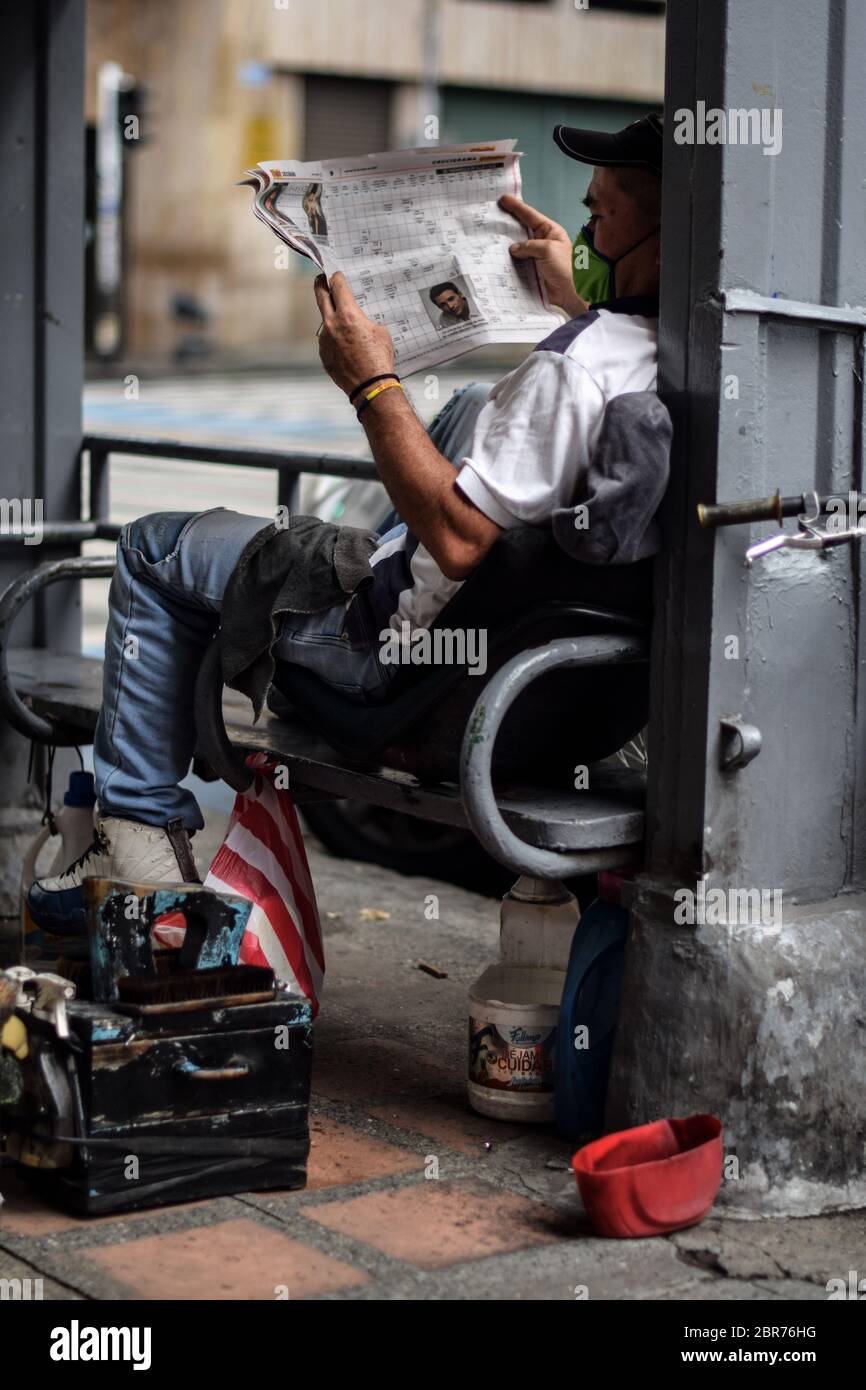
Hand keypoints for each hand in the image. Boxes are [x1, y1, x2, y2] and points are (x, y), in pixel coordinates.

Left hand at [314, 271, 395, 396]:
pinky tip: (346, 346)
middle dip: (321, 285)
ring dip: (331, 318)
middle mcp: (332, 325)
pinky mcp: (323, 354)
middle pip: (321, 296)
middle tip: (322, 280)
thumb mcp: (380, 332)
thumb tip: (359, 319)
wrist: (370, 387)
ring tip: (344, 325)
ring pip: (325, 321)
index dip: (336, 277)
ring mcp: (325, 340)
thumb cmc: (379, 360)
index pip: (337, 286)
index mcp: (348, 315)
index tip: (336, 275)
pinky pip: (327, 340)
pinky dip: (334, 339)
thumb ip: (365, 320)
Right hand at [499, 194, 586, 317]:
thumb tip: (513, 248)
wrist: (571, 293)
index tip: (503, 199)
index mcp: (550, 231)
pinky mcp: (531, 271)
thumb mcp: (548, 250)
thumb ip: (529, 246)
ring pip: (517, 247)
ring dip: (505, 244)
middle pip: (522, 230)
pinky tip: (496, 258)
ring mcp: (536, 257)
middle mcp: (542, 242)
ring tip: (490, 236)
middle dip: (508, 224)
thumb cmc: (566, 268)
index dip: (516, 207)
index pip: (530, 216)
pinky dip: (507, 262)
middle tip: (492, 216)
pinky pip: (517, 264)